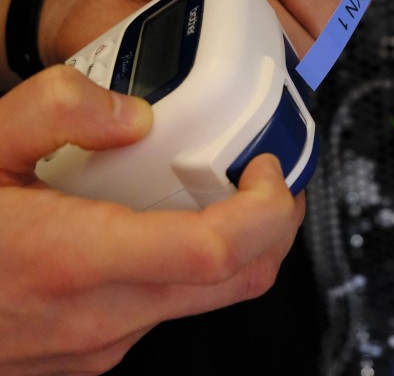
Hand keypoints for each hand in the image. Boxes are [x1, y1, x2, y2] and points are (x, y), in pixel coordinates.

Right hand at [0, 66, 303, 374]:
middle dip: (273, 227)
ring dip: (237, 242)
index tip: (268, 170)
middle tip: (267, 179)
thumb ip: (56, 111)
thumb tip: (130, 116)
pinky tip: (168, 222)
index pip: (217, 250)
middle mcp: (102, 314)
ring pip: (211, 296)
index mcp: (76, 258)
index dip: (266, 210)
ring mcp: (103, 340)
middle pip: (238, 281)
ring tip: (223, 192)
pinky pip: (171, 303)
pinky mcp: (97, 346)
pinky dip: (193, 261)